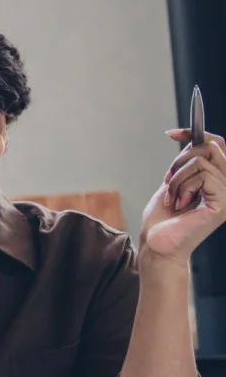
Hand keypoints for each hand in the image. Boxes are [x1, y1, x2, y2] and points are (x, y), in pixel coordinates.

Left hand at [141, 128, 225, 260]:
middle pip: (212, 147)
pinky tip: (180, 204)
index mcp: (219, 180)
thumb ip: (188, 164)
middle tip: (169, 180)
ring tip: (174, 199)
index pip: (218, 146)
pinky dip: (182, 187)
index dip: (196, 134)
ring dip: (177, 179)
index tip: (171, 133)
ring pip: (201, 162)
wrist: (157, 244)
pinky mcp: (224, 203)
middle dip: (181, 159)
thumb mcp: (176, 182)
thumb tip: (192, 140)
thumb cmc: (163, 219)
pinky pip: (202, 175)